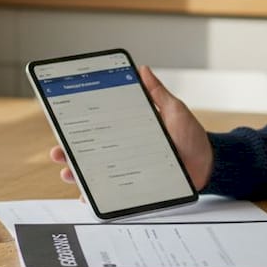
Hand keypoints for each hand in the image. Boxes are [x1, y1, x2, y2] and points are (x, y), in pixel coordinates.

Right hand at [48, 65, 213, 189]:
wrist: (209, 164)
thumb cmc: (191, 137)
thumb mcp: (174, 111)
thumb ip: (157, 93)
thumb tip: (142, 70)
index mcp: (128, 131)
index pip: (98, 129)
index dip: (77, 127)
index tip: (61, 123)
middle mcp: (123, 152)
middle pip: (89, 153)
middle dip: (68, 153)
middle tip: (58, 151)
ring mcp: (128, 171)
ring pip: (95, 175)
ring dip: (77, 175)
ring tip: (68, 173)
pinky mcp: (135, 189)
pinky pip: (112, 195)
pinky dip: (98, 197)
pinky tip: (88, 196)